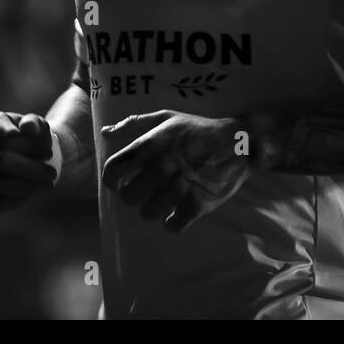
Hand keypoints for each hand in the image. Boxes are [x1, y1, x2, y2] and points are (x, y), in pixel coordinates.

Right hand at [0, 111, 56, 211]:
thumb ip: (34, 123)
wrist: (33, 157)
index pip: (6, 135)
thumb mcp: (39, 127)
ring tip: (48, 183)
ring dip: (28, 185)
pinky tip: (32, 192)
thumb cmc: (34, 138)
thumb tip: (27, 128)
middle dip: (29, 169)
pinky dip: (18, 199)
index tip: (49, 152)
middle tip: (51, 174)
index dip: (29, 145)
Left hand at [100, 110, 250, 231]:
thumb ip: (133, 123)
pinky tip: (175, 212)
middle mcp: (161, 167)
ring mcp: (179, 188)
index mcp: (150, 145)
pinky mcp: (197, 205)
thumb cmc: (198, 129)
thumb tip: (105, 133)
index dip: (112, 180)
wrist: (238, 143)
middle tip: (144, 191)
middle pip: (128, 197)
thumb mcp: (166, 118)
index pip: (113, 170)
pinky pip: (172, 225)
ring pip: (147, 214)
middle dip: (133, 195)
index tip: (119, 182)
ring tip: (161, 201)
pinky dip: (171, 222)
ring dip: (152, 209)